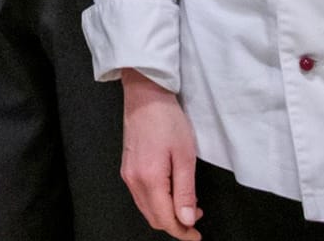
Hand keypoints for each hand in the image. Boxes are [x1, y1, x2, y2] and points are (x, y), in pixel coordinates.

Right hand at [119, 69, 202, 238]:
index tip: (196, 235)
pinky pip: (141, 196)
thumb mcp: (185, 156)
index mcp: (149, 179)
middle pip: (154, 218)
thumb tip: (186, 219)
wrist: (145, 96)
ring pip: (147, 208)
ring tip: (187, 203)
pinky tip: (171, 192)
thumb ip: (185, 192)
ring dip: (167, 212)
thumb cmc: (166, 120)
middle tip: (195, 216)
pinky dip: (157, 201)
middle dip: (176, 224)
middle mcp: (134, 180)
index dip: (182, 232)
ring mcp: (128, 174)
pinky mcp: (127, 168)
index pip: (165, 219)